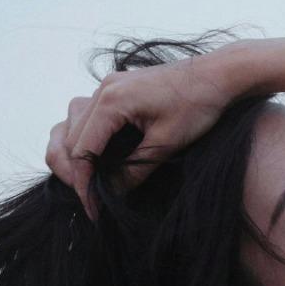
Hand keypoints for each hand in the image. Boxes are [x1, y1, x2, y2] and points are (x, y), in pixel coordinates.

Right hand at [45, 52, 236, 221]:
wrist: (215, 75)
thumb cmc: (196, 106)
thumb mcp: (165, 145)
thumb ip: (134, 170)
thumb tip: (111, 194)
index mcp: (111, 101)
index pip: (82, 150)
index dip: (84, 184)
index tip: (92, 210)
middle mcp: (103, 90)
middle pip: (70, 139)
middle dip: (76, 173)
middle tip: (92, 202)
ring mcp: (108, 87)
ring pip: (73, 127)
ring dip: (78, 156)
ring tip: (93, 184)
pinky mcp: (116, 90)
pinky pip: (88, 118)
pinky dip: (88, 141)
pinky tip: (102, 161)